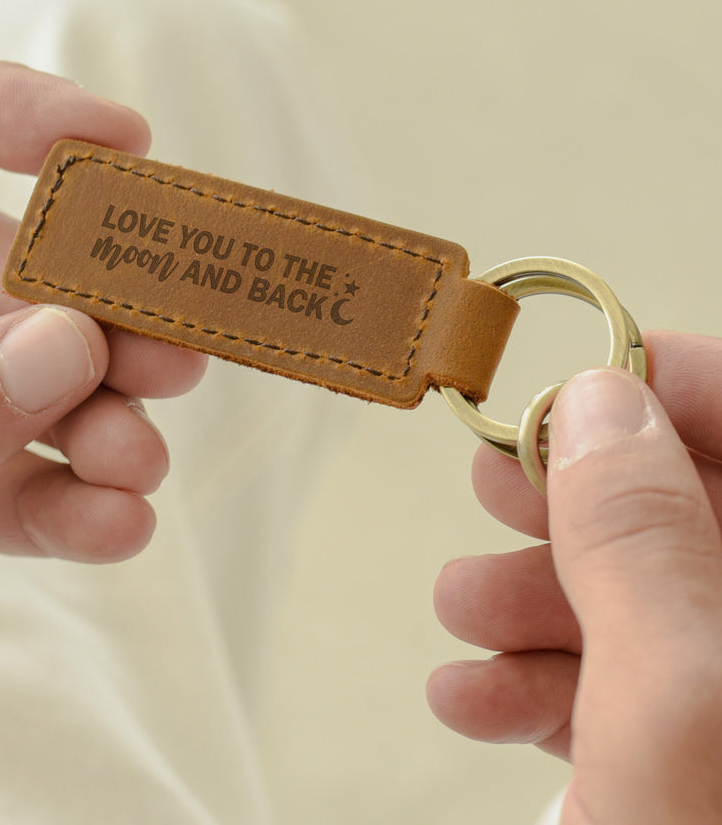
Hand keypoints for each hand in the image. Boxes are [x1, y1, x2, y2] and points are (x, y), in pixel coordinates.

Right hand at [428, 332, 721, 821]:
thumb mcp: (676, 711)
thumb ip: (641, 540)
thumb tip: (601, 399)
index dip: (683, 390)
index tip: (575, 382)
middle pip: (702, 517)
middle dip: (583, 499)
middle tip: (488, 490)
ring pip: (656, 608)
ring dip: (542, 599)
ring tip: (457, 613)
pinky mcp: (697, 773)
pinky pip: (632, 695)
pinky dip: (543, 684)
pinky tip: (471, 697)